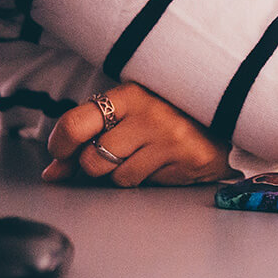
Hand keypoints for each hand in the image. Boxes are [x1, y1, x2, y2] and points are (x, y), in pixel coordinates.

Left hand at [43, 82, 236, 186]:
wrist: (226, 111)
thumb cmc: (164, 111)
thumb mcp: (125, 112)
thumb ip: (87, 137)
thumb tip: (51, 173)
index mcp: (129, 94)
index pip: (75, 124)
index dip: (60, 145)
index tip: (61, 152)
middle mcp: (149, 114)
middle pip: (92, 160)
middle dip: (93, 166)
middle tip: (112, 153)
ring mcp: (171, 139)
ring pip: (118, 178)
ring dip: (122, 173)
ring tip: (142, 153)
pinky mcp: (188, 160)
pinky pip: (146, 184)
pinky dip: (146, 178)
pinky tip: (161, 161)